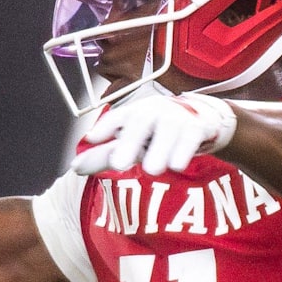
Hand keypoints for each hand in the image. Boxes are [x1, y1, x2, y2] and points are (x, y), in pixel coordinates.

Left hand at [71, 93, 236, 175]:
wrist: (206, 118)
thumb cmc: (160, 130)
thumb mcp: (134, 138)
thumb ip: (104, 154)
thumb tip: (74, 167)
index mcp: (135, 112)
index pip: (118, 117)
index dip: (105, 126)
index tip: (92, 138)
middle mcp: (154, 111)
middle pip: (140, 122)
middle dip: (129, 142)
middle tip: (117, 164)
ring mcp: (177, 117)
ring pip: (168, 130)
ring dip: (160, 149)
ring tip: (152, 170)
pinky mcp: (199, 126)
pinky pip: (191, 136)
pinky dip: (184, 149)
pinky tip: (177, 164)